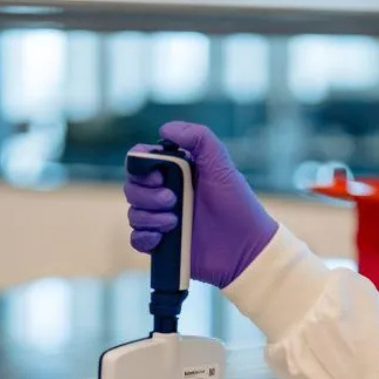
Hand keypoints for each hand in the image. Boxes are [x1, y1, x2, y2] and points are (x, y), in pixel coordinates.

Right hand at [125, 122, 278, 288]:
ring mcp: (162, 220)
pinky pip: (136, 240)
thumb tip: (164, 129)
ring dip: (149, 217)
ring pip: (133, 214)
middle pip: (132, 187)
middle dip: (146, 195)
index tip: (159, 176)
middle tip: (173, 200)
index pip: (141, 161)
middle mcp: (166, 194)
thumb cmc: (238, 205)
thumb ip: (199, 138)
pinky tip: (162, 238)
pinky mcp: (162, 245)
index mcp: (176, 173)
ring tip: (175, 222)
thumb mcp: (222, 165)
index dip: (141, 166)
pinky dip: (144, 238)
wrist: (246, 249)